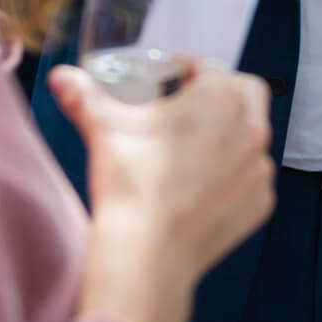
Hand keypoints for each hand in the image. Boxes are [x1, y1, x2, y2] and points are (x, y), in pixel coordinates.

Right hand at [50, 62, 274, 321]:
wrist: (147, 254)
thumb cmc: (131, 185)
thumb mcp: (104, 129)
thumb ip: (83, 96)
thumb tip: (62, 77)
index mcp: (221, 97)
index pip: (209, 67)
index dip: (187, 69)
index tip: (171, 79)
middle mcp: (250, 128)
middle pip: (245, 93)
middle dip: (222, 93)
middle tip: (190, 107)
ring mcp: (258, 169)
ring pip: (252, 137)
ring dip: (231, 135)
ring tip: (194, 148)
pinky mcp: (259, 204)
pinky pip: (251, 178)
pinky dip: (234, 175)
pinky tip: (203, 185)